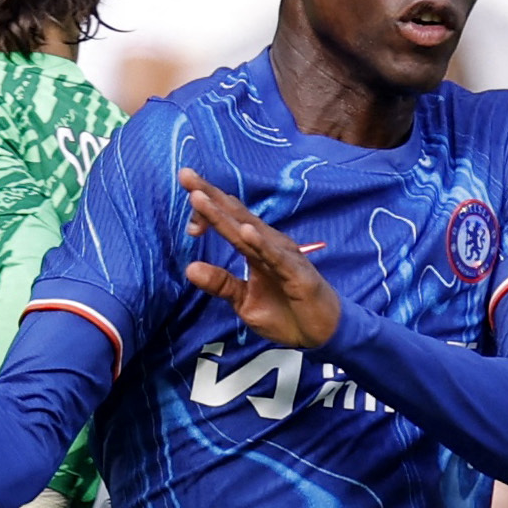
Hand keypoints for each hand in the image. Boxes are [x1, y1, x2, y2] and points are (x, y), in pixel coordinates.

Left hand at [181, 169, 341, 348]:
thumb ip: (220, 283)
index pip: (228, 219)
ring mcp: (283, 256)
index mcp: (256, 247)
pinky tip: (246, 231)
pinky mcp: (297, 274)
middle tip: (185, 174)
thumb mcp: (244, 301)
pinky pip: (276, 258)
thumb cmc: (285, 312)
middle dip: (209, 195)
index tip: (185, 195)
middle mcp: (268, 244)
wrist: (322, 333)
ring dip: (225, 214)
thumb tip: (189, 269)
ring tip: (200, 197)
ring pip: (250, 232)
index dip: (206, 209)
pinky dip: (261, 244)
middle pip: (235, 215)